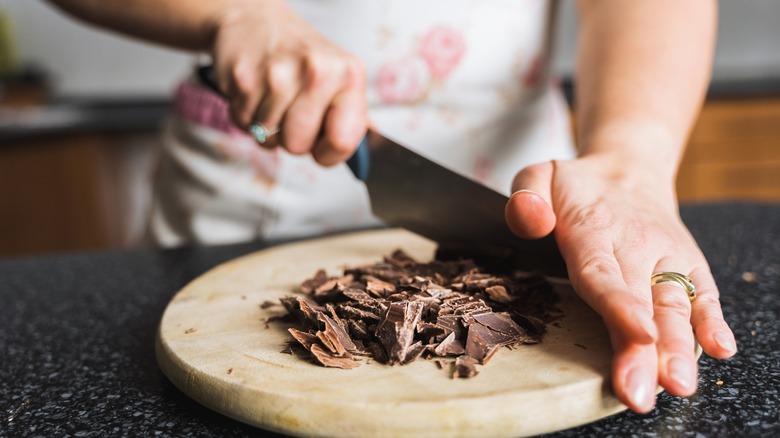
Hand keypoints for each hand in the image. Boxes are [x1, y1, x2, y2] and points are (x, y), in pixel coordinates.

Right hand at [208, 0, 367, 164]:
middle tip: (292, 112)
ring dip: (269, 128)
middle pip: (299, 146)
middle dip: (293, 139)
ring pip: (269, 139)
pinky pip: (245, 125)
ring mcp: (277, 75)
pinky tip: (256, 92)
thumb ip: (353, 116)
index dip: (328, 153)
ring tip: (273, 99)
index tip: (321, 143)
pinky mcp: (244, 79)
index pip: (343, 142)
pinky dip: (248, 116)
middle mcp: (316, 71)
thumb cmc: (301, 57)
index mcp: (349, 74)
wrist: (254, 19)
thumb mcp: (339, 76)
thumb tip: (368, 153)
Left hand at [505, 155, 736, 412]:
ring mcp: (666, 256)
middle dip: (644, 350)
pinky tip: (720, 349)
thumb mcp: (538, 175)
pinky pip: (703, 293)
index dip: (620, 306)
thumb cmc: (576, 185)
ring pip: (674, 305)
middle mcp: (636, 244)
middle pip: (640, 302)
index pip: (604, 272)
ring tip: (678, 384)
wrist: (628, 168)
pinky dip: (712, 320)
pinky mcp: (687, 266)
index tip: (637, 335)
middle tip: (641, 392)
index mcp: (593, 228)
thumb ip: (526, 196)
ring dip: (678, 347)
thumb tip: (532, 221)